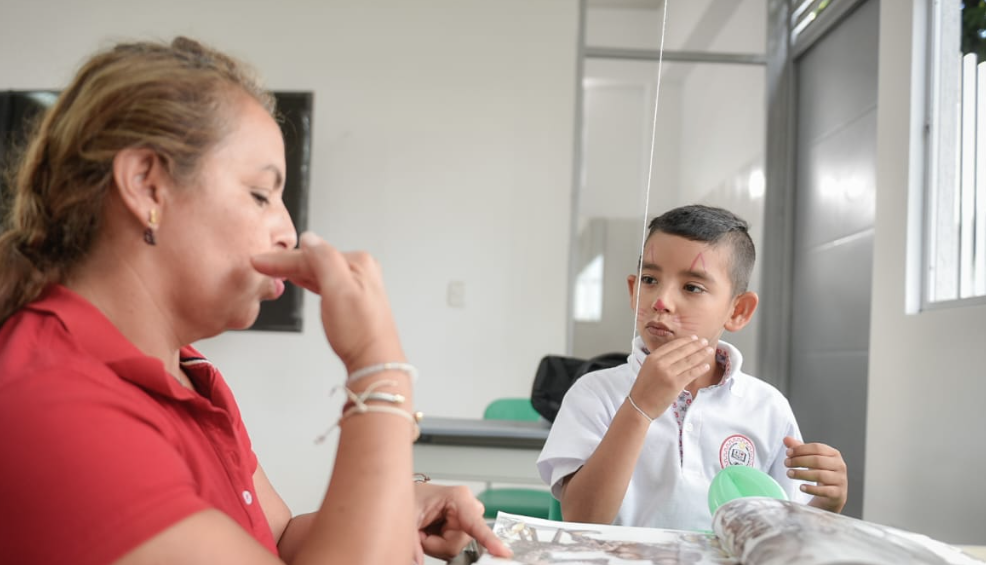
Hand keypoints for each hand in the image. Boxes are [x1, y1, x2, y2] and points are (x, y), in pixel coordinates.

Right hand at [251, 231, 404, 371]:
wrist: (372, 360)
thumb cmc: (360, 331)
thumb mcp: (338, 289)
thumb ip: (324, 260)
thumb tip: (310, 239)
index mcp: (358, 262)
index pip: (312, 255)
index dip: (282, 259)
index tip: (259, 260)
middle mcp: (360, 271)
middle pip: (315, 261)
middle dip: (286, 263)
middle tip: (260, 264)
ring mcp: (357, 286)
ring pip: (318, 272)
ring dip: (295, 271)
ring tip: (271, 270)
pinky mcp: (352, 301)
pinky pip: (324, 283)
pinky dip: (307, 280)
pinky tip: (298, 280)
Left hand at [412, 483, 511, 563]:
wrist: (406, 495)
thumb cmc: (410, 496)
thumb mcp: (407, 517)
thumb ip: (412, 542)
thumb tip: (417, 562)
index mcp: (458, 497)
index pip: (476, 523)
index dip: (489, 539)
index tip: (503, 552)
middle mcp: (468, 506)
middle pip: (459, 543)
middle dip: (436, 543)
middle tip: (422, 529)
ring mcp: (467, 517)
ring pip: (456, 548)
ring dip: (436, 544)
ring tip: (426, 528)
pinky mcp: (464, 527)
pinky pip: (454, 547)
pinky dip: (439, 544)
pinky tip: (432, 531)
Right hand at [629, 335, 712, 416]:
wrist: (639, 405)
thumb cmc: (643, 389)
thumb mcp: (648, 368)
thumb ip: (660, 360)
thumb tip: (676, 354)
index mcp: (652, 358)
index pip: (672, 345)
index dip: (685, 341)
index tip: (694, 338)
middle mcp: (660, 363)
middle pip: (682, 351)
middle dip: (696, 345)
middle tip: (705, 341)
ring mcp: (668, 373)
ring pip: (688, 361)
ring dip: (701, 354)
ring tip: (709, 350)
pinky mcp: (675, 384)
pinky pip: (691, 374)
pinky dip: (700, 369)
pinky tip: (706, 366)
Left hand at [784, 436, 847, 512]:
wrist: (832, 494)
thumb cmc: (821, 472)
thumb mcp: (811, 459)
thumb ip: (799, 449)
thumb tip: (786, 439)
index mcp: (834, 454)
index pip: (817, 448)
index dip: (801, 449)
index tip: (788, 453)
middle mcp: (839, 465)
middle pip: (817, 460)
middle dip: (799, 461)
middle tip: (786, 463)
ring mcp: (840, 480)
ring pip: (820, 475)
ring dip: (802, 474)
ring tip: (789, 474)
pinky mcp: (838, 493)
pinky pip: (824, 491)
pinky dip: (811, 489)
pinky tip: (801, 487)